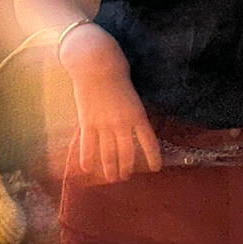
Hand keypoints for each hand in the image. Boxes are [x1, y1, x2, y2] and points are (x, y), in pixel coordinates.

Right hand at [59, 23, 161, 182]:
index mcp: (137, 114)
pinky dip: (87, 158)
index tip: (155, 169)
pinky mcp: (87, 122)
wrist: (96, 65)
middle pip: (127, 152)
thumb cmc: (117, 74)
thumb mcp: (132, 94)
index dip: (153, 156)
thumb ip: (133, 113)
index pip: (149, 141)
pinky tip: (87, 169)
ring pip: (107, 153)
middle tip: (125, 176)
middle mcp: (122, 123)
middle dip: (126, 167)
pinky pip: (87, 145)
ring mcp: (103, 124)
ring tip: (111, 178)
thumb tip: (135, 130)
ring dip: (109, 168)